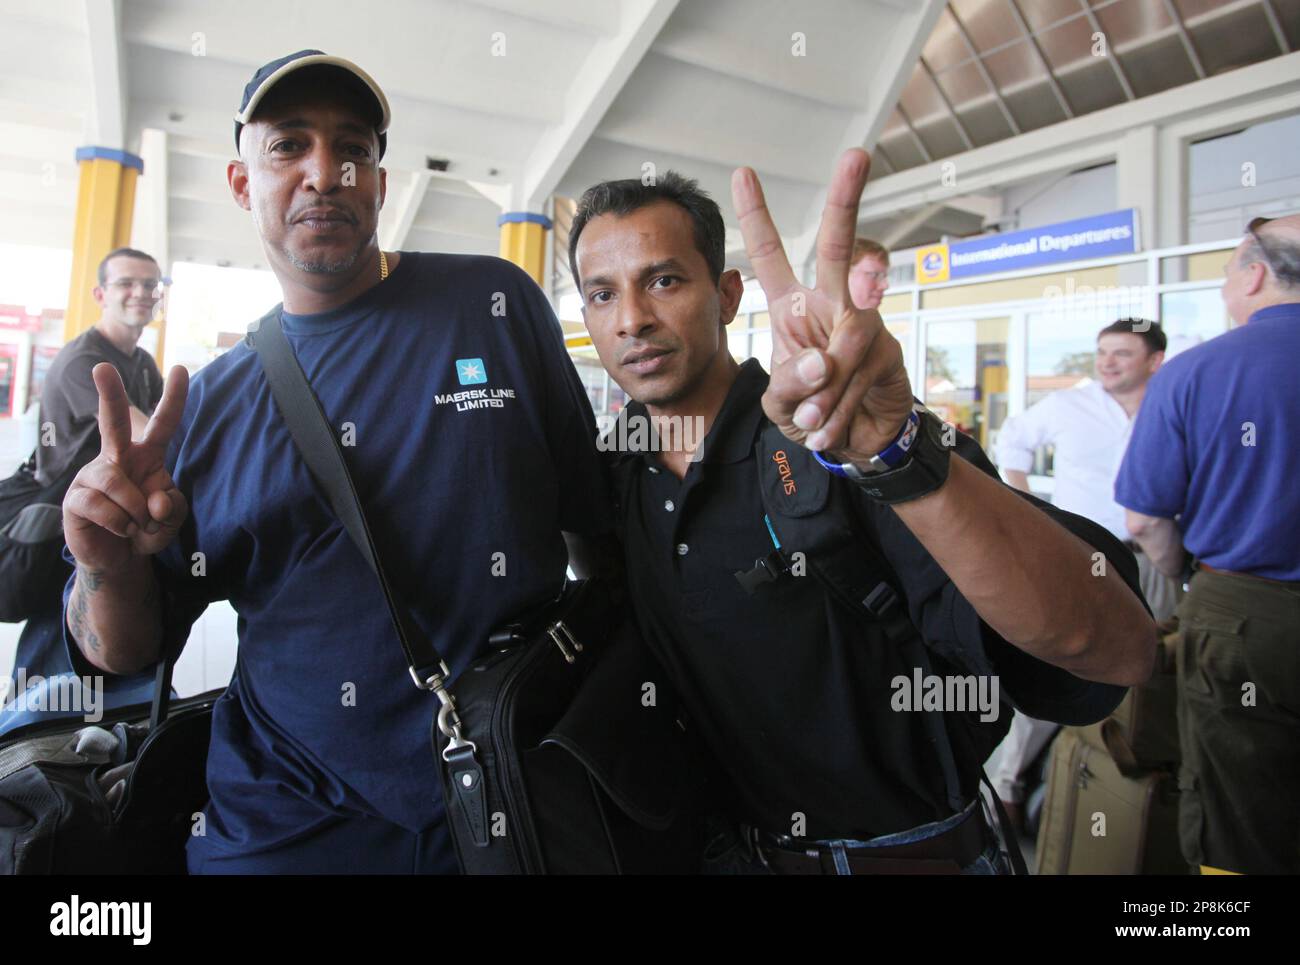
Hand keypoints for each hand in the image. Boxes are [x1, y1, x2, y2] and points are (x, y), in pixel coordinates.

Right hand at [63, 363, 189, 572]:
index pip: (163, 424)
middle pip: (113, 422)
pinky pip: (101, 506)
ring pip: (116, 482)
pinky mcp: (76, 498)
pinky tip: (120, 530)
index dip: (173, 399)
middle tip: (102, 368)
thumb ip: (173, 507)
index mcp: (147, 456)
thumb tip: (156, 500)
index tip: (179, 370)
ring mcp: (93, 475)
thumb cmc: (146, 528)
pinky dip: (120, 524)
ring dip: (135, 511)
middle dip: (110, 395)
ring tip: (137, 525)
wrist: (120, 557)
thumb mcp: (170, 520)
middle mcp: (118, 458)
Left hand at [731, 148, 913, 464]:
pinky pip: (858, 376)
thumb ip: (789, 385)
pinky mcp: (889, 351)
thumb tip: (820, 362)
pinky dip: (839, 411)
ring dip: (825, 391)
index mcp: (793, 307)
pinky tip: (831, 430)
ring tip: (811, 422)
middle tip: (857, 156)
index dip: (758, 216)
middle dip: (848, 201)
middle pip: (838, 247)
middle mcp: (831, 303)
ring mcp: (865, 324)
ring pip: (848, 337)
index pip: (772, 255)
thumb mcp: (781, 405)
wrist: (855, 444)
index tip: (742, 173)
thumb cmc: (812, 413)